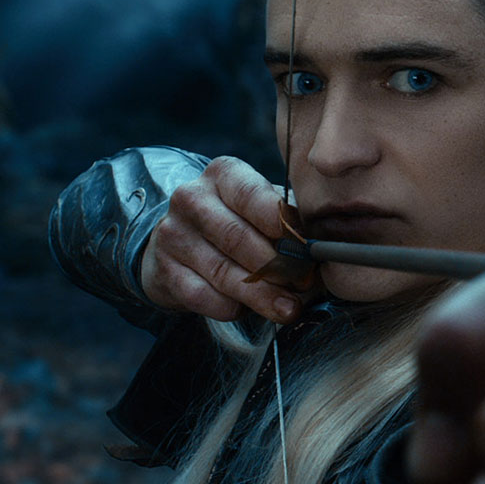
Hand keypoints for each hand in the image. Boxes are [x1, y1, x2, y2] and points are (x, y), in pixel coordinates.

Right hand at [139, 156, 307, 325]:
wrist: (181, 242)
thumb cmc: (237, 222)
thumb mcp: (261, 208)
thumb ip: (289, 221)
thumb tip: (321, 248)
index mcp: (224, 174)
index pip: (255, 197)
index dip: (284, 227)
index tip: (309, 251)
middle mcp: (192, 197)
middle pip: (240, 238)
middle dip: (277, 267)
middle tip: (303, 286)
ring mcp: (173, 233)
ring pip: (223, 271)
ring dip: (261, 295)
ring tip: (288, 309)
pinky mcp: (162, 268)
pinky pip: (201, 295)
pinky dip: (228, 306)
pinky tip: (244, 309)